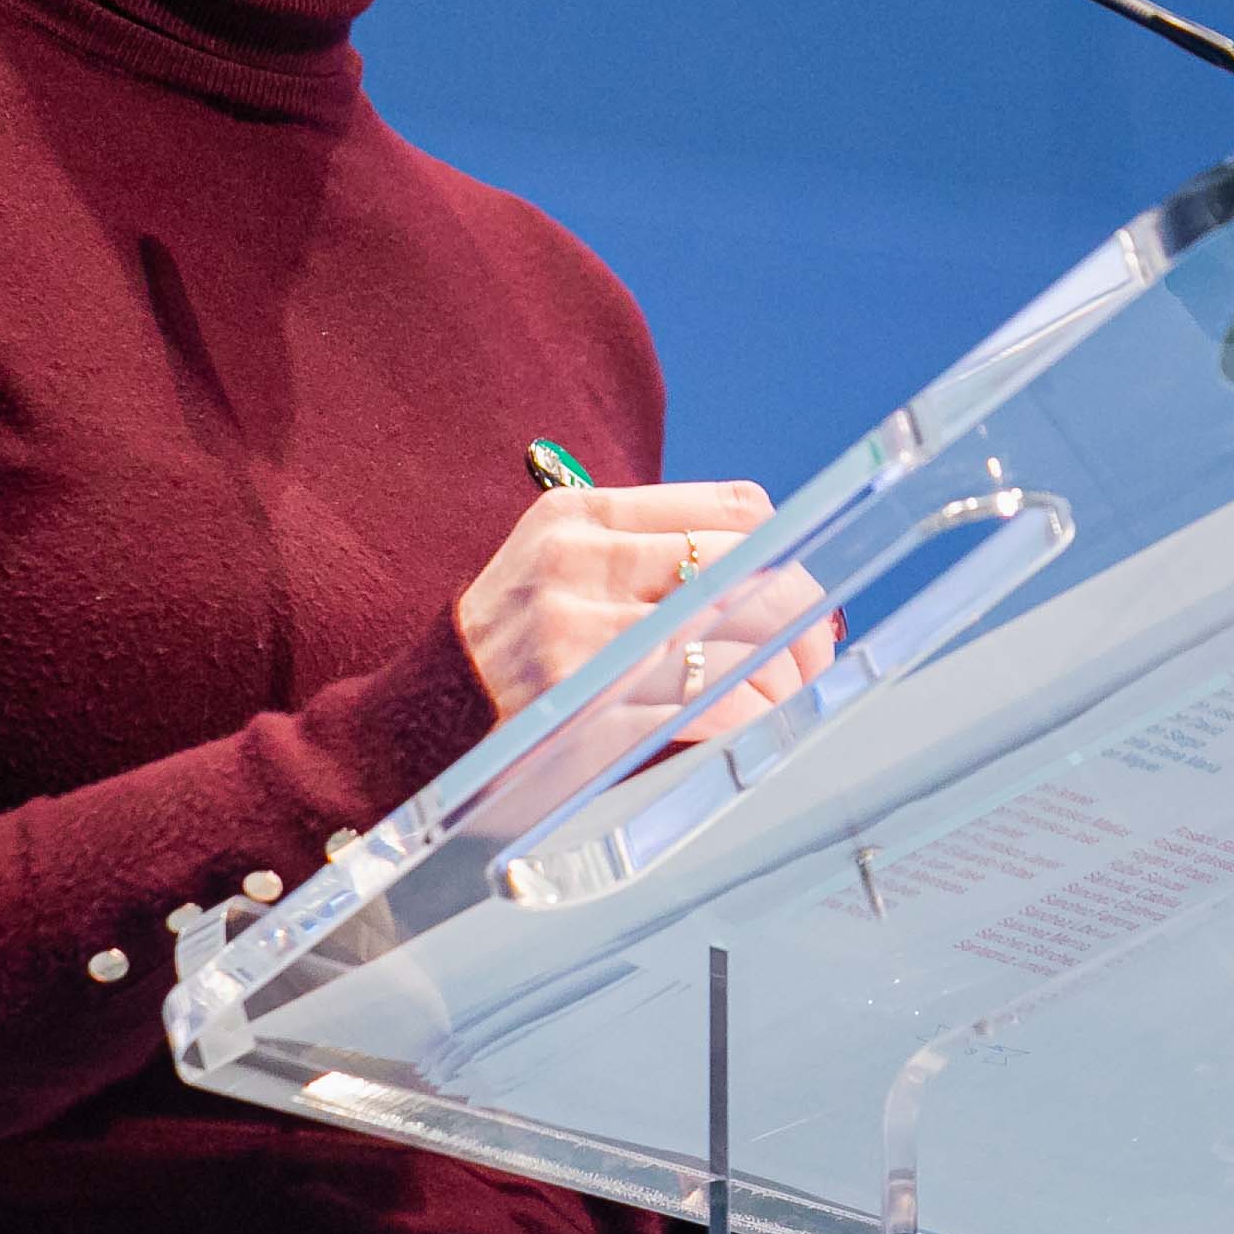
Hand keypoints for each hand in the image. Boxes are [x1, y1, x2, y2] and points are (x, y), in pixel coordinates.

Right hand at [457, 481, 836, 762]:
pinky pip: (694, 706)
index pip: (728, 507)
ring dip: (777, 676)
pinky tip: (749, 726)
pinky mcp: (579, 703)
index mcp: (579, 515)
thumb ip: (642, 558)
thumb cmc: (509, 650)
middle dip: (798, 616)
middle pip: (736, 568)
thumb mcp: (559, 572)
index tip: (803, 592)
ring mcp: (574, 633)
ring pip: (725, 639)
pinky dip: (739, 717)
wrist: (418, 723)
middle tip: (814, 655)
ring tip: (787, 697)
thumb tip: (767, 575)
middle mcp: (576, 563)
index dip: (787, 552)